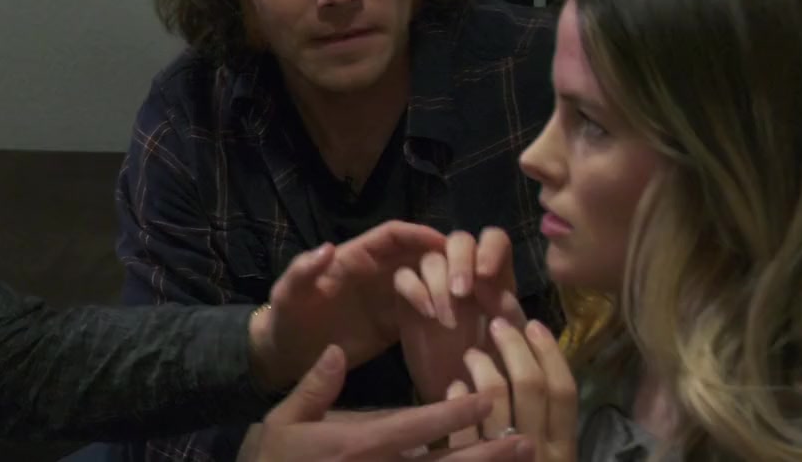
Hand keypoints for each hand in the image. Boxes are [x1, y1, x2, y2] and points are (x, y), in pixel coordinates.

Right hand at [240, 344, 534, 461]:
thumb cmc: (273, 460)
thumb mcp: (285, 420)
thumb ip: (315, 386)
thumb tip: (336, 351)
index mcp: (359, 445)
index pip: (416, 426)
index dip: (455, 412)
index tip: (488, 397)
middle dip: (488, 454)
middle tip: (528, 441)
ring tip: (520, 459)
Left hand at [249, 220, 448, 388]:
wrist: (288, 356)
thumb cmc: (286, 318)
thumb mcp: (288, 294)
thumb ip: (303, 270)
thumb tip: (328, 248)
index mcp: (354, 257)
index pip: (392, 236)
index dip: (418, 234)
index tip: (444, 243)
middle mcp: (377, 273)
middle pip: (418, 255)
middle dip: (441, 262)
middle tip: (459, 285)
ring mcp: (388, 299)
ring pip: (427, 282)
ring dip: (445, 289)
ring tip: (455, 309)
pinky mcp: (394, 325)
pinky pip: (425, 312)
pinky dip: (443, 313)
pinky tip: (457, 325)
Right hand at [394, 228, 524, 402]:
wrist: (464, 399)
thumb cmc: (495, 371)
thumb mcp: (512, 342)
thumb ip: (508, 311)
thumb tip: (489, 284)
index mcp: (496, 277)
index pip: (494, 240)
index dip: (489, 249)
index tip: (485, 274)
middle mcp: (464, 273)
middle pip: (458, 240)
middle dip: (460, 261)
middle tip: (461, 292)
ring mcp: (434, 284)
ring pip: (431, 258)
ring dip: (439, 282)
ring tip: (446, 318)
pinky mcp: (408, 299)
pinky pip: (403, 276)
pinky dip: (414, 288)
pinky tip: (428, 313)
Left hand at [447, 319, 577, 461]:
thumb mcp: (546, 450)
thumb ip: (542, 415)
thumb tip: (531, 359)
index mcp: (563, 446)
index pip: (564, 391)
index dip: (550, 353)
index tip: (534, 325)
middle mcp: (536, 449)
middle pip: (530, 385)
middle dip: (513, 347)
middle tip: (496, 324)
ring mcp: (503, 456)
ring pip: (493, 397)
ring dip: (482, 365)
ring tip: (472, 354)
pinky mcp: (471, 461)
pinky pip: (462, 422)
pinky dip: (459, 396)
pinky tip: (456, 385)